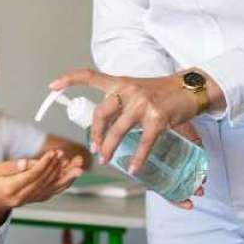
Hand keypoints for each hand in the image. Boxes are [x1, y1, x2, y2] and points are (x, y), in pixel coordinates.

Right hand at [0, 151, 83, 230]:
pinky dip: (60, 185)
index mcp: (10, 189)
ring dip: (65, 178)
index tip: (54, 153)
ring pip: (50, 189)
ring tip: (78, 168)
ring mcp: (26, 200)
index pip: (33, 175)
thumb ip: (9, 167)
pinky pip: (49, 193)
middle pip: (45, 182)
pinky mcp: (30, 200)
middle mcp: (21, 197)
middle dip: (59, 168)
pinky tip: (69, 177)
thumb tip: (26, 163)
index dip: (45, 164)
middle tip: (70, 156)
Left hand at [49, 69, 208, 208]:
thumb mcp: (138, 89)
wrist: (191, 88)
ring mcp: (142, 104)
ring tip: (106, 158)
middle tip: (94, 148)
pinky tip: (132, 168)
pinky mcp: (157, 118)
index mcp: (120, 82)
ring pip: (117, 131)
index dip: (69, 80)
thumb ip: (122, 102)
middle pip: (100, 114)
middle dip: (95, 134)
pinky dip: (137, 158)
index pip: (90, 76)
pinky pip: (143, 143)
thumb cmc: (163, 91)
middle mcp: (128, 90)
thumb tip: (109, 124)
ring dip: (109, 147)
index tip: (52, 86)